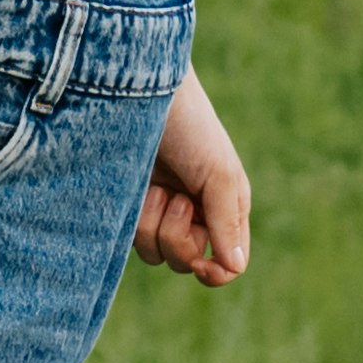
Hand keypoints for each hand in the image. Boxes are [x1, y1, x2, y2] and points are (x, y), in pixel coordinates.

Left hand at [134, 76, 251, 286]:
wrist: (139, 90)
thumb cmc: (189, 124)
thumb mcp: (218, 171)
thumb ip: (227, 220)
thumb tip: (234, 268)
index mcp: (225, 208)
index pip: (228, 262)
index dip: (216, 273)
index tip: (203, 266)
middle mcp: (194, 214)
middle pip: (187, 262)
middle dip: (178, 236)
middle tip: (176, 198)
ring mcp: (159, 211)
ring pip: (156, 255)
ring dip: (154, 225)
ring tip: (155, 188)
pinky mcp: (128, 205)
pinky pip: (131, 239)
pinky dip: (135, 221)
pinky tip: (139, 189)